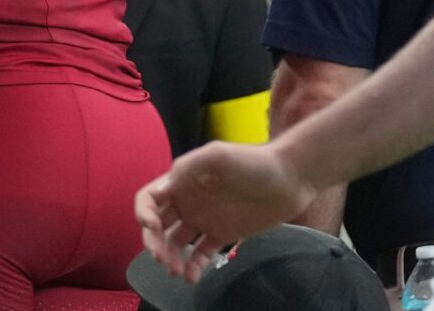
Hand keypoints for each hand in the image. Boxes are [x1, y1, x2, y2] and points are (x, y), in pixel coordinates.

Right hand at [135, 142, 317, 281]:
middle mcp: (187, 201)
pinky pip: (200, 254)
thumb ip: (189, 168)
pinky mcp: (222, 235)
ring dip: (170, 257)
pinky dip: (192, 266)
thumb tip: (162, 189)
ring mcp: (204, 220)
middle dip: (153, 242)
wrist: (290, 178)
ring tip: (176, 272)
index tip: (153, 228)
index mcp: (180, 181)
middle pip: (157, 225)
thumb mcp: (218, 156)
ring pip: (176, 243)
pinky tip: (191, 276)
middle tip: (162, 259)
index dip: (143, 214)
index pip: (149, 199)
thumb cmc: (253, 162)